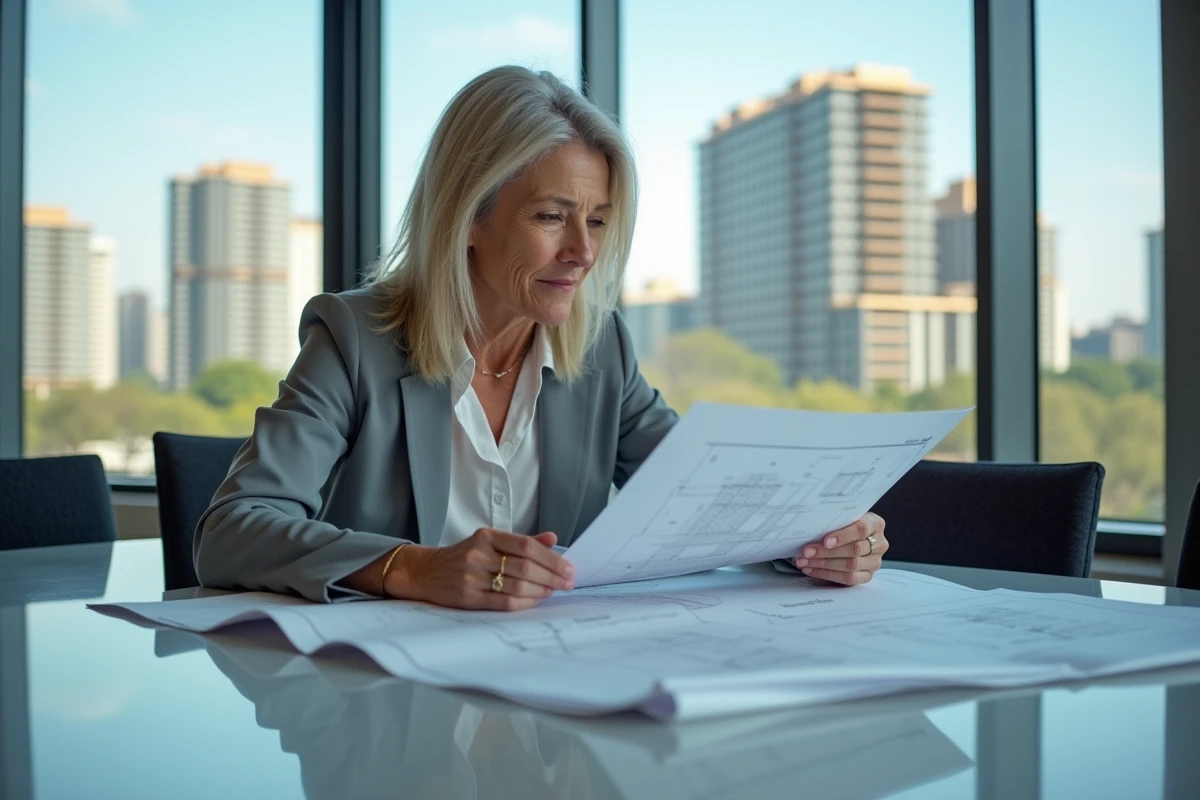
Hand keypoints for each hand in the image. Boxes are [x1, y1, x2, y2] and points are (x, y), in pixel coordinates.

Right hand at [387, 529, 574, 610]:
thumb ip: (521, 542)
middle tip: (567, 583)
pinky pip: (502, 602)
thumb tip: (553, 539)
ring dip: (540, 591)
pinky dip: (524, 603)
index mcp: (487, 536)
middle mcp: (478, 554)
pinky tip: (534, 601)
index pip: (527, 546)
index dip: (552, 558)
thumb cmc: (464, 556)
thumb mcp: (489, 542)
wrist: (426, 572)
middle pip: (525, 567)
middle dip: (552, 577)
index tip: (569, 568)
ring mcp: (471, 576)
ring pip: (516, 586)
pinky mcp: (467, 597)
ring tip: (552, 592)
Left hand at [791, 513, 887, 585]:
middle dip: (827, 552)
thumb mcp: (843, 519)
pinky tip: (812, 570)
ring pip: (851, 566)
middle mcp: (880, 543)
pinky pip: (849, 579)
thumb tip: (810, 529)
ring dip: (824, 565)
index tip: (825, 541)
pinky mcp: (868, 575)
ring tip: (805, 562)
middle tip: (806, 552)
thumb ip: (834, 522)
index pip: (861, 529)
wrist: (852, 538)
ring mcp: (875, 561)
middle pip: (854, 550)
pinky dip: (827, 575)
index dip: (842, 536)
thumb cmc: (844, 525)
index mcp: (875, 524)